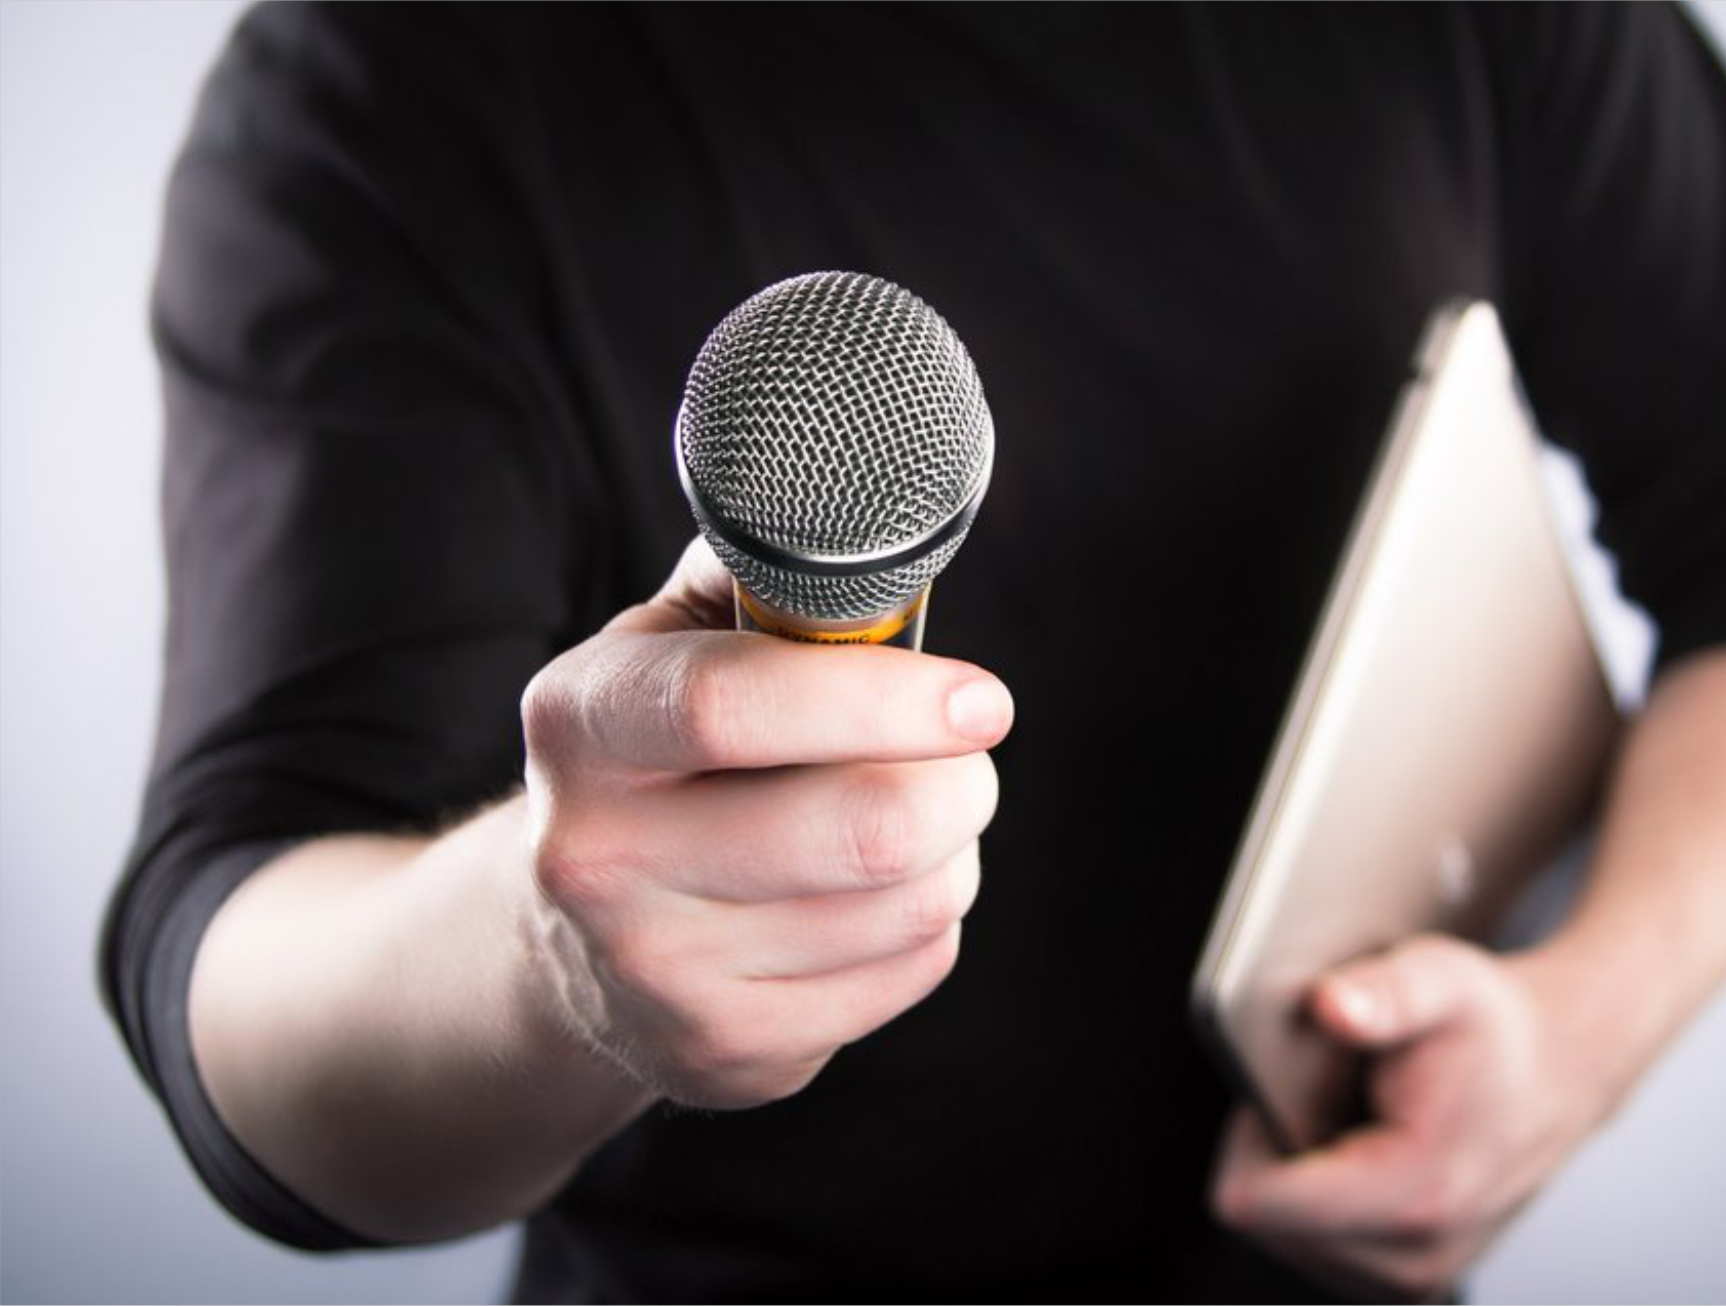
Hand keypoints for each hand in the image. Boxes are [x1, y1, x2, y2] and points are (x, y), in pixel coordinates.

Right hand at [517, 536, 1012, 1109]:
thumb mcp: (673, 645)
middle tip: (965, 751)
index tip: (982, 698)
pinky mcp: (726, 1055)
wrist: (570, 942)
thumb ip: (765, 580)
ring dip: (952, 847)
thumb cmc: (664, 753)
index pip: (732, 705)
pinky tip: (870, 898)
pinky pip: (913, 969)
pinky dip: (927, 921)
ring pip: (912, 901)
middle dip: (958, 780)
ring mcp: (658, 973)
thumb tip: (888, 525)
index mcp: (581, 723)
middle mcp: (597, 857)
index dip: (883, 697)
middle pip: (864, 826)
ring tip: (908, 818)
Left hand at [1211, 934, 1615, 1300]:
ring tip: (1354, 1121)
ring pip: (1284, 1237)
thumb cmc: (1493, 1027)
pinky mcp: (1407, 1281)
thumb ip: (1383, 993)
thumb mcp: (1440, 977)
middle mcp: (1414, 1256)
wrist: (1558, 1069)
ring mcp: (1412, 1277)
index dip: (1249, 1131)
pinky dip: (1323, 1199)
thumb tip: (1330, 1006)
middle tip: (1330, 1095)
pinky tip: (1362, 1152)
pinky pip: (1316, 1247)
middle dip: (1276, 1151)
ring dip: (1300, 1177)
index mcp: (1414, 1191)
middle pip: (1265, 1221)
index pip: (1257, 1202)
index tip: (1282, 1086)